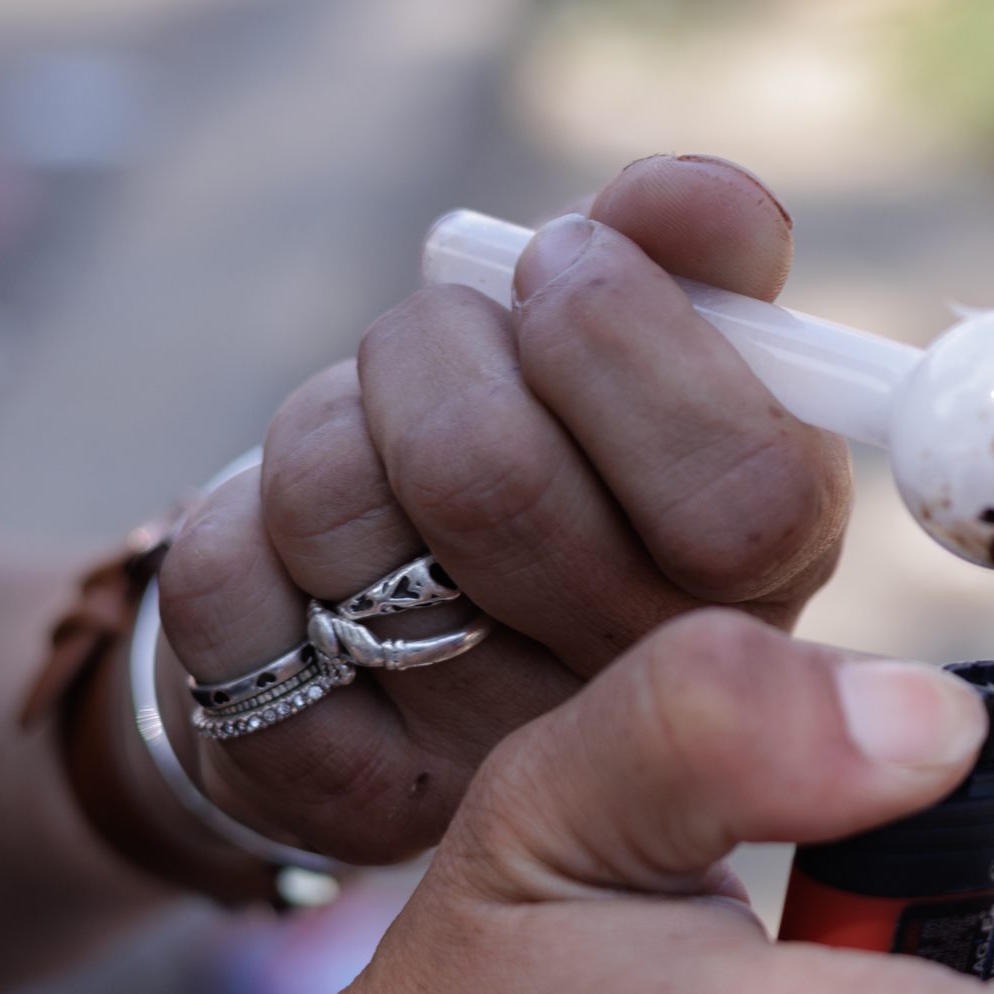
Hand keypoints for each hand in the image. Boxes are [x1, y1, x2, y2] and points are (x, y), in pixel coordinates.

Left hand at [153, 154, 849, 862]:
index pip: (745, 500)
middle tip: (444, 338)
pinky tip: (302, 556)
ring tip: (373, 444)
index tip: (563, 264)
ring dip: (331, 421)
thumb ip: (684, 245)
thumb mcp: (626, 322)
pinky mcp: (334, 792)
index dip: (624, 345)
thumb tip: (699, 202)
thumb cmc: (541, 431)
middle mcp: (645, 685)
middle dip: (432, 347)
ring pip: (339, 512)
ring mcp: (488, 756)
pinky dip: (237, 517)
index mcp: (764, 572)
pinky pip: (229, 587)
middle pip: (493, 480)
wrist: (389, 603)